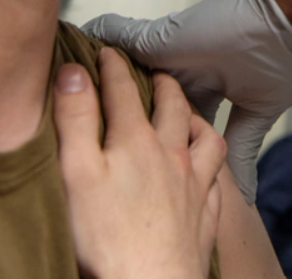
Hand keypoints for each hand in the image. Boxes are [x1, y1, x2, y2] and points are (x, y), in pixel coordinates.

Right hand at [54, 48, 225, 278]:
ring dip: (197, 121)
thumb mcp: (77, 171)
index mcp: (136, 141)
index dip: (112, 66)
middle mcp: (172, 156)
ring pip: (206, 140)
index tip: (105, 52)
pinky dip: (213, 169)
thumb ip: (76, 118)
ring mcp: (194, 186)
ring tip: (188, 117)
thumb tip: (74, 73)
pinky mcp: (205, 217)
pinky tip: (207, 173)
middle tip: (156, 74)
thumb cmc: (108, 238)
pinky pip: (218, 182)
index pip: (123, 89)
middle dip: (163, 85)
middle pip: (172, 107)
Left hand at [82, 0, 291, 203]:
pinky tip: (72, 40)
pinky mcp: (159, 38)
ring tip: (64, 80)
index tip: (116, 154)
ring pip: (119, 67)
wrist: (287, 17)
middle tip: (76, 114)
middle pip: (133, 97)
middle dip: (109, 105)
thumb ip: (241, 147)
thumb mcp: (257, 112)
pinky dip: (95, 38)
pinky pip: (117, 36)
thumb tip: (243, 191)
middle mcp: (179, 75)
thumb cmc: (279, 56)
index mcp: (200, 94)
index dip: (140, 131)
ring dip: (95, 73)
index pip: (160, 119)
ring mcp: (167, 56)